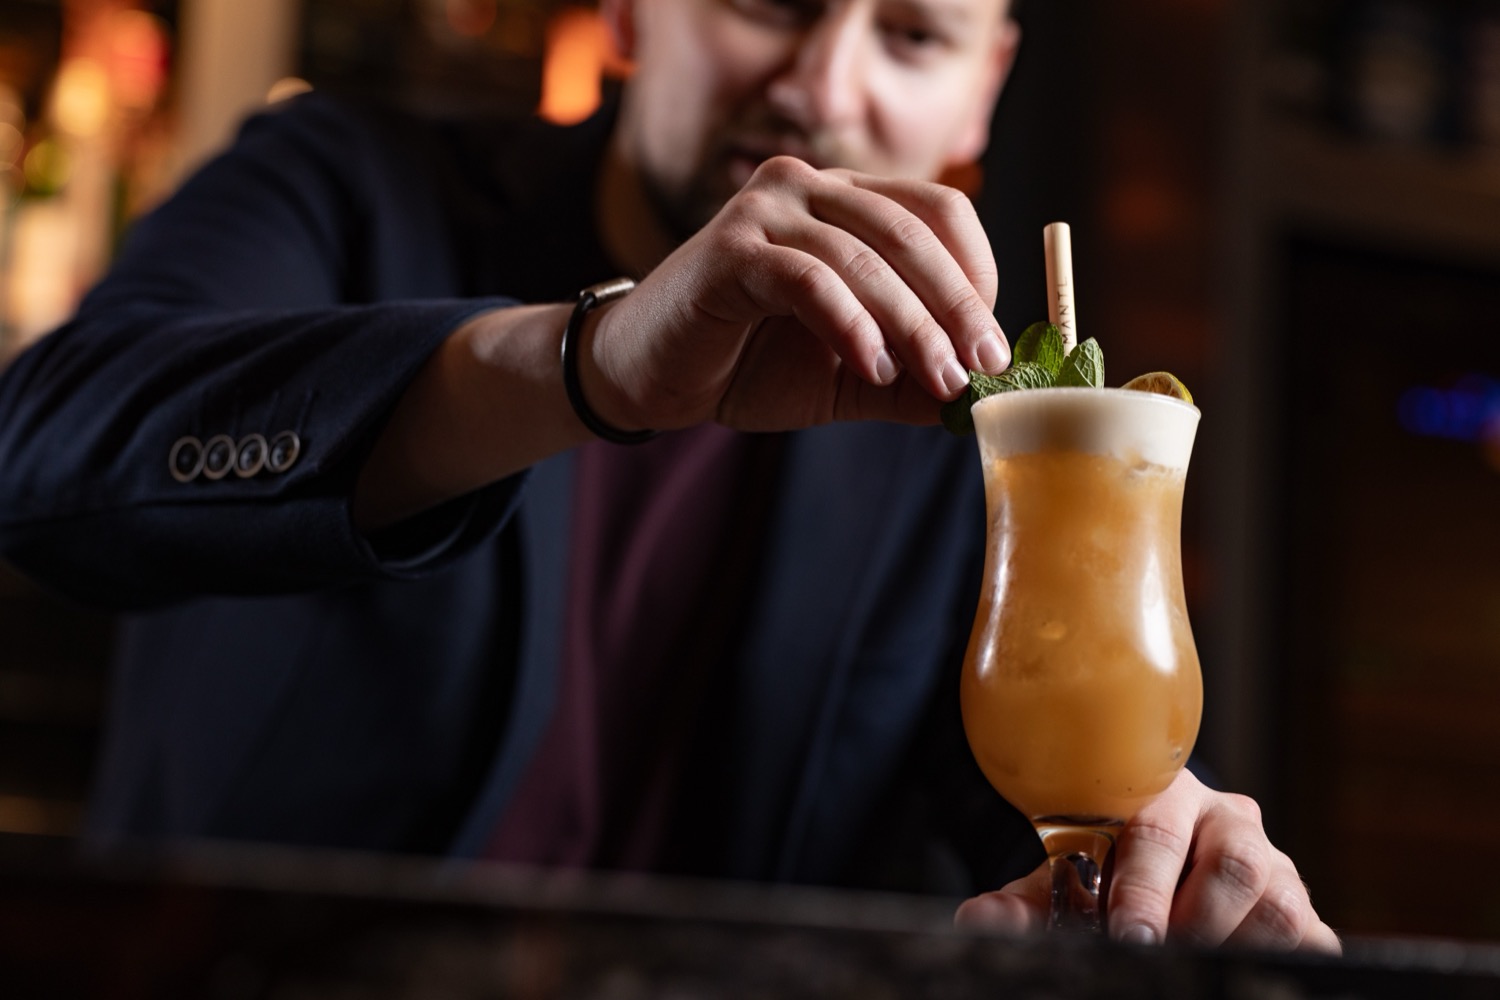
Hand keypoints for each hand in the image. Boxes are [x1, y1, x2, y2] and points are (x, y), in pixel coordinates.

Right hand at [582, 156, 1009, 432]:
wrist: (645, 375)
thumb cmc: (747, 364)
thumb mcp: (849, 374)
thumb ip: (912, 378)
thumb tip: (986, 397)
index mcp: (845, 202)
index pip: (938, 211)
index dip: (977, 273)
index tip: (996, 345)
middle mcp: (807, 188)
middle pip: (912, 230)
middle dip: (958, 305)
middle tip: (986, 366)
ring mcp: (765, 210)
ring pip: (865, 259)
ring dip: (913, 326)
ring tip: (941, 381)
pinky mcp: (729, 250)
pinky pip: (809, 280)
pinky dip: (850, 324)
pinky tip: (872, 368)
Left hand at [953, 769, 1341, 952]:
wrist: (1162, 864)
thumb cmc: (1109, 866)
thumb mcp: (1068, 879)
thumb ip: (1025, 903)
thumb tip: (977, 919)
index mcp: (1163, 794)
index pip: (1156, 828)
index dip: (1143, 883)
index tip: (1126, 933)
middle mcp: (1228, 819)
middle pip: (1234, 864)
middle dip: (1196, 921)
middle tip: (1157, 954)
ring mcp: (1274, 861)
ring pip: (1279, 902)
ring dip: (1235, 942)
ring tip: (1196, 964)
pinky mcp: (1303, 906)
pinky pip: (1314, 936)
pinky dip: (1287, 961)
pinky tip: (1240, 969)